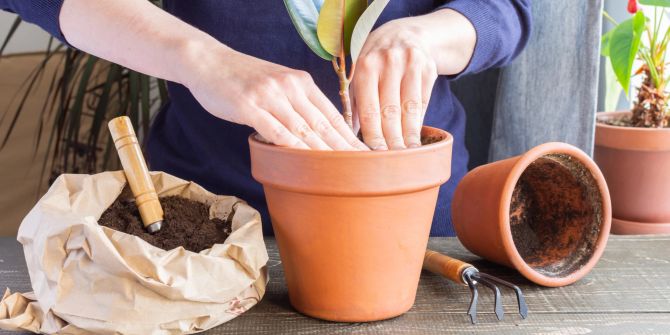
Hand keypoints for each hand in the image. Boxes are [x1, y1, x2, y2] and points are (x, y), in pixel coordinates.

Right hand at [184, 46, 367, 150]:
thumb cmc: (243, 78)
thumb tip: (315, 130)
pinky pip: (276, 131)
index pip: (331, 113)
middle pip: (322, 123)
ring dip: (322, 152)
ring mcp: (270, 95)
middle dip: (343, 148)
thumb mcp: (277, 83)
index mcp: (301, 81)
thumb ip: (296, 103)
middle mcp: (290, 86)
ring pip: (303, 129)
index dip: (348, 136)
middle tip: (360, 168)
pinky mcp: (249, 106)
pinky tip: (304, 163)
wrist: (208, 61)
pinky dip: (292, 148)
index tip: (363, 154)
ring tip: (339, 171)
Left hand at [350, 9, 475, 149]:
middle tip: (391, 163)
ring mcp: (411, 65)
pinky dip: (418, 122)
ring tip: (407, 155)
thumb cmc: (375, 61)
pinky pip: (423, 102)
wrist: (405, 33)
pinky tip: (415, 138)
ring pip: (410, 109)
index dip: (374, 135)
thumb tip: (352, 136)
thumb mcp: (360, 73)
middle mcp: (389, 63)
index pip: (370, 109)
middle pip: (391, 112)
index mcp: (366, 67)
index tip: (374, 156)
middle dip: (392, 140)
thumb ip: (357, 102)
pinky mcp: (429, 70)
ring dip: (409, 135)